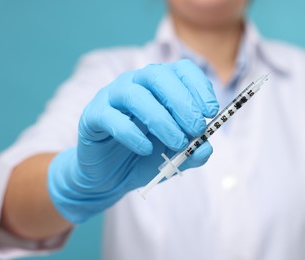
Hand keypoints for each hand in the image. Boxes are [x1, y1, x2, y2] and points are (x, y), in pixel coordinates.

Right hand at [48, 59, 218, 223]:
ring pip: (135, 95)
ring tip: (177, 143)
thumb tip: (205, 147)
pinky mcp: (93, 115)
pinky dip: (132, 134)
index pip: (181, 70)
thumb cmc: (145, 157)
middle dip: (182, 102)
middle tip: (196, 129)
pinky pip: (111, 117)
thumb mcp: (175, 157)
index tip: (211, 111)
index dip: (199, 86)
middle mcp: (135, 83)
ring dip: (161, 119)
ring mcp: (111, 96)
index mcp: (159, 86)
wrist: (110, 175)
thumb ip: (193, 152)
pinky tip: (146, 149)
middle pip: (158, 76)